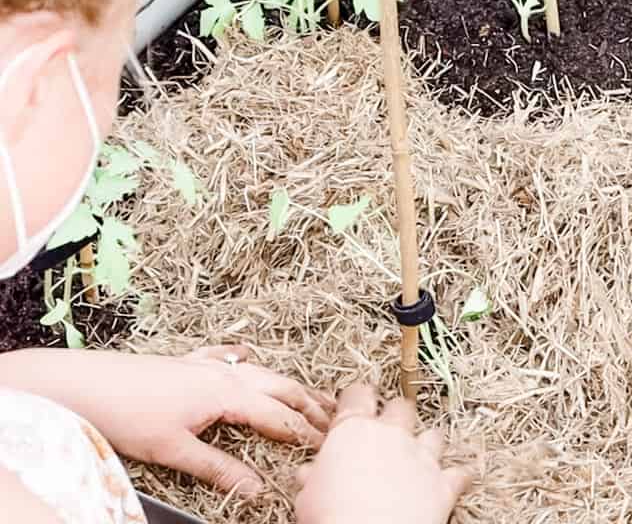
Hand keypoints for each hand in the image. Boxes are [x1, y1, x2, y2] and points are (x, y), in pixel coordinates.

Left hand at [0, 346, 333, 493]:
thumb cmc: (127, 415)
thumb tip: (257, 489)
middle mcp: (224, 373)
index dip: (305, 431)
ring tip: (308, 393)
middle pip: (279, 387)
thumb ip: (219, 469)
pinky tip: (247, 356)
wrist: (83, 384)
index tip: (329, 444)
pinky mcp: (186, 362)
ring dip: (286, 384)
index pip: (278, 416)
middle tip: (334, 420)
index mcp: (227, 394)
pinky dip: (244, 359)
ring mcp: (205, 364)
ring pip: (259, 371)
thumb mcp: (175, 451)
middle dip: (309, 404)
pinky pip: (226, 356)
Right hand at [294, 384, 469, 523]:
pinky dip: (459, 475)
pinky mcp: (443, 484)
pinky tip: (458, 476)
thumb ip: (313, 477)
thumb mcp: (308, 496)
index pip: (357, 394)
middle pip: (401, 407)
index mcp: (353, 431)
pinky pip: (459, 473)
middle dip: (396, 415)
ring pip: (433, 434)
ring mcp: (421, 457)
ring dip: (428, 442)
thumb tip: (308, 474)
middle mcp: (391, 435)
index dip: (357, 396)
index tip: (356, 400)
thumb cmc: (331, 517)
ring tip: (421, 452)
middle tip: (387, 429)